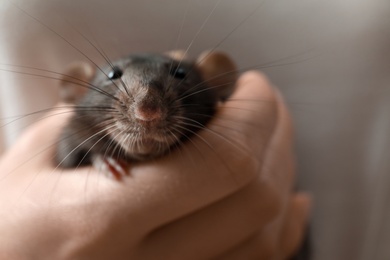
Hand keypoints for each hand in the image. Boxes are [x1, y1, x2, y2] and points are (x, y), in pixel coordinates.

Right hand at [0, 71, 309, 259]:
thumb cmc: (6, 231)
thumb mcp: (31, 163)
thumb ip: (98, 120)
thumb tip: (162, 88)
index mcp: (103, 221)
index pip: (223, 161)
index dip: (254, 114)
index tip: (251, 87)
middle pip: (257, 196)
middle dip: (275, 134)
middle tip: (263, 104)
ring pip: (267, 236)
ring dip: (283, 174)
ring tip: (273, 140)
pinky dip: (283, 230)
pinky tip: (290, 202)